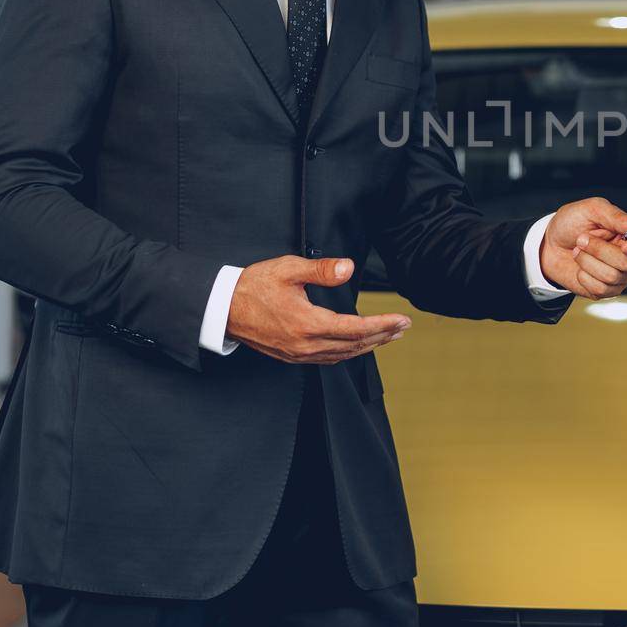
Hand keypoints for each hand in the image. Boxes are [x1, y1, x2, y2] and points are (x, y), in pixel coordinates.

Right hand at [227, 255, 409, 363]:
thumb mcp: (288, 270)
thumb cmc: (253, 286)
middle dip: (383, 336)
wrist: (222, 308)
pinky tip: (358, 345)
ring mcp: (298, 354)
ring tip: (389, 336)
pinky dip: (349, 352)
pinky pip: (328, 359)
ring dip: (369, 346)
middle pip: (354, 345)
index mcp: (307, 324)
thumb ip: (321, 270)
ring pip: (343, 355)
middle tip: (404, 327)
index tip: (402, 319)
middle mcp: (305, 345)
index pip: (356, 329)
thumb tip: (348, 268)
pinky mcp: (291, 356)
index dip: (382, 325)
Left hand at [540, 197, 626, 298]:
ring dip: (588, 262)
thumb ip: (617, 216)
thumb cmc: (570, 223)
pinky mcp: (604, 290)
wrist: (548, 244)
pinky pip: (600, 289)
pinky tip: (580, 267)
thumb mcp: (592, 209)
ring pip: (613, 277)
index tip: (626, 244)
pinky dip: (584, 276)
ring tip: (578, 250)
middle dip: (600, 250)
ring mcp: (618, 276)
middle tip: (583, 238)